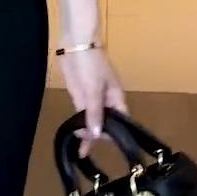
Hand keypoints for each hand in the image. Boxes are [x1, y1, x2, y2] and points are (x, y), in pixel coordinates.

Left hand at [57, 45, 127, 159]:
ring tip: (81, 151)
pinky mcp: (79, 96)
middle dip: (99, 136)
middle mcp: (106, 101)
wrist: (76, 44)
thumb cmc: (91, 64)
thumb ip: (94, 112)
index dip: (115, 134)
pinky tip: (76, 135)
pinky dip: (79, 125)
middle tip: (86, 149)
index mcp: (116, 98)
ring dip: (88, 133)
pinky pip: (82, 114)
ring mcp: (92, 99)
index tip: (107, 147)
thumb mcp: (93, 89)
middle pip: (106, 123)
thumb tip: (97, 135)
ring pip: (92, 120)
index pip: (120, 121)